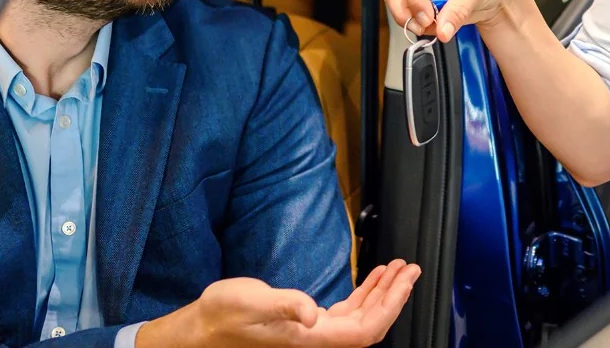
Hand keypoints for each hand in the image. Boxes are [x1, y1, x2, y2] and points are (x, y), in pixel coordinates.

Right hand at [136, 260, 420, 347]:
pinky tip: (371, 279)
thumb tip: (313, 311)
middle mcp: (316, 341)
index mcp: (311, 340)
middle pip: (370, 323)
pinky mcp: (304, 326)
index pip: (365, 330)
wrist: (199, 331)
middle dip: (394, 296)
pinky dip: (363, 294)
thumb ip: (285, 305)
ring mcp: (312, 335)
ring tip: (397, 270)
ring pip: (360, 318)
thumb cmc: (221, 317)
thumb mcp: (252, 302)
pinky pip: (345, 313)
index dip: (391, 305)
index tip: (405, 278)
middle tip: (410, 268)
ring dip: (381, 293)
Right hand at [384, 0, 526, 42]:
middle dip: (406, 13)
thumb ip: (457, 12)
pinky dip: (419, 25)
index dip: (416, 1)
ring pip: (397, 5)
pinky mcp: (418, 0)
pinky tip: (436, 25)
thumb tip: (442, 31)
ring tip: (434, 26)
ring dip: (412, 21)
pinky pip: (408, 16)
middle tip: (423, 27)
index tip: (427, 19)